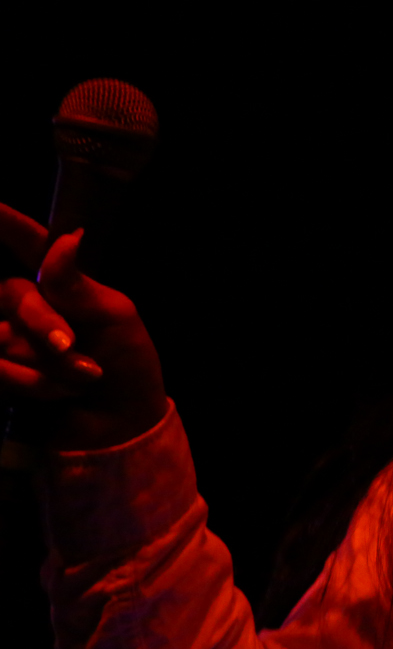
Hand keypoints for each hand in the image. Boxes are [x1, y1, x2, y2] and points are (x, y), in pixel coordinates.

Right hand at [1, 203, 167, 451]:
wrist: (116, 425)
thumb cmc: (125, 364)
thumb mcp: (113, 319)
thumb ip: (77, 285)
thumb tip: (66, 239)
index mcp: (60, 283)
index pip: (28, 243)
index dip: (7, 223)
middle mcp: (23, 306)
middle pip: (11, 294)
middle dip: (45, 325)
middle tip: (72, 347)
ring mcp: (6, 339)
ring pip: (1, 335)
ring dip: (44, 363)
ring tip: (80, 379)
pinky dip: (27, 383)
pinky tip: (51, 394)